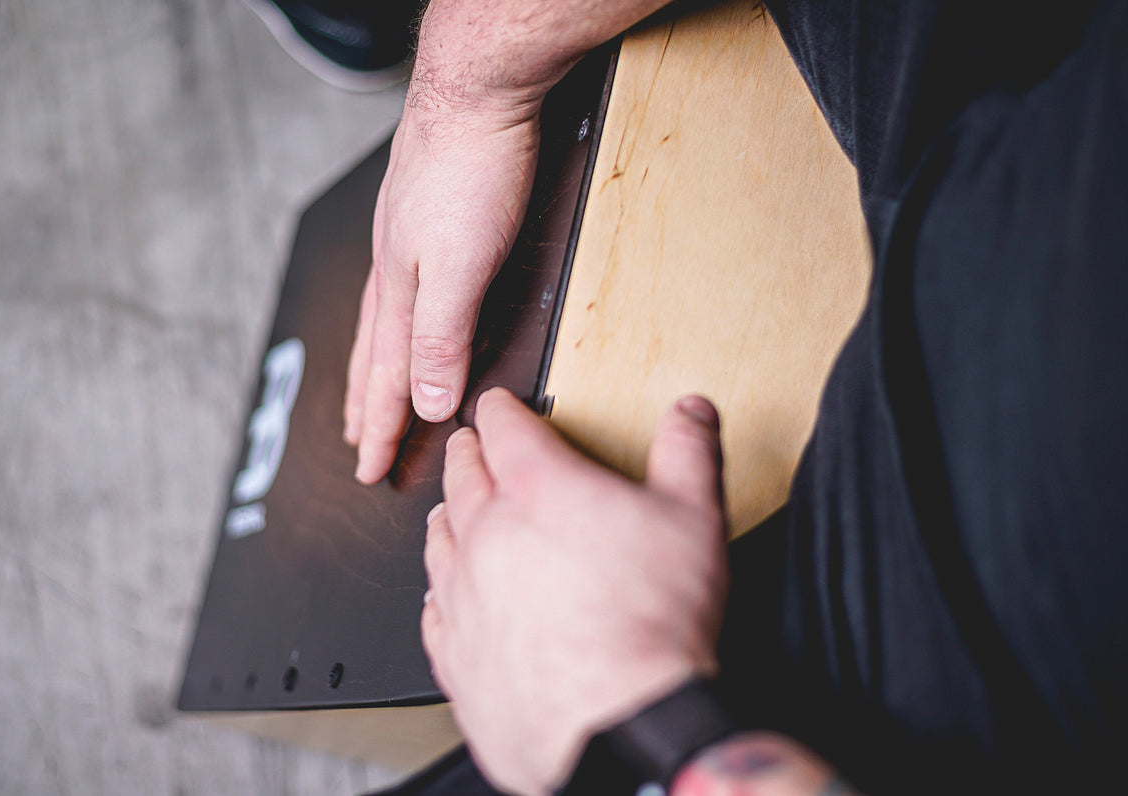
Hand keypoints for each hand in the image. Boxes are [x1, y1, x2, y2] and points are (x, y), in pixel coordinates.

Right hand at [343, 69, 546, 483]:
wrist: (479, 79)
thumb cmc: (473, 169)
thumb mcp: (462, 268)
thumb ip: (442, 337)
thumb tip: (428, 404)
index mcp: (401, 288)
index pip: (391, 377)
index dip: (385, 427)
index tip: (373, 472)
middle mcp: (395, 264)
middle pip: (377, 351)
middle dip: (369, 403)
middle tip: (359, 442)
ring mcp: (406, 232)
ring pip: (384, 317)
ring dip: (375, 361)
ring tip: (367, 385)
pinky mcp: (426, 205)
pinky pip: (400, 282)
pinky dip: (394, 313)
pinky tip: (403, 301)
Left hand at [422, 388, 729, 795]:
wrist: (623, 724)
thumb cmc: (655, 628)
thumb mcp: (695, 517)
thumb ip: (689, 452)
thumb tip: (689, 413)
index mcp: (538, 490)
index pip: (503, 427)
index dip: (499, 407)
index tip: (496, 403)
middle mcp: (488, 536)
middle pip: (461, 476)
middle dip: (466, 451)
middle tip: (468, 442)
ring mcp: (465, 597)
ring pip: (438, 540)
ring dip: (445, 515)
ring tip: (451, 508)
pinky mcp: (457, 656)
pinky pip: (433, 612)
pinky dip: (438, 593)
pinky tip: (445, 595)